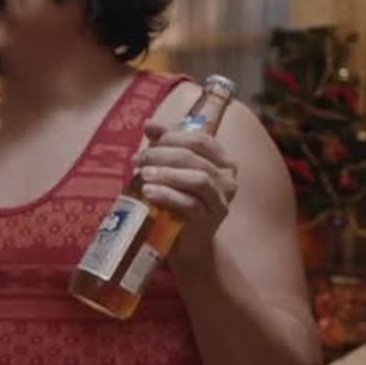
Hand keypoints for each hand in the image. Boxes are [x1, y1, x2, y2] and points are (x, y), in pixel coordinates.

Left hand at [136, 119, 239, 266]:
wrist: (187, 241)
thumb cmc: (178, 199)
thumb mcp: (171, 169)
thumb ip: (164, 144)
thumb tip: (149, 123)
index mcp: (222, 161)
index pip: (200, 139)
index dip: (172, 135)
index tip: (148, 138)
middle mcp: (228, 179)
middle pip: (194, 157)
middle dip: (161, 154)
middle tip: (138, 159)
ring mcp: (221, 200)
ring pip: (197, 178)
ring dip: (166, 173)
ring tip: (143, 174)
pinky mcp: (209, 220)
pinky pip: (190, 203)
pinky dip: (167, 194)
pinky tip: (148, 192)